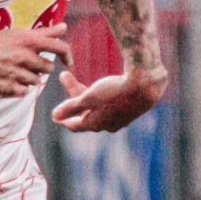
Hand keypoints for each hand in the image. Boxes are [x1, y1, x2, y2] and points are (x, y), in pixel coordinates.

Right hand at [0, 24, 67, 96]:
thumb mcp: (15, 34)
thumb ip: (43, 32)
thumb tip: (64, 28)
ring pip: (37, 80)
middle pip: (48, 68)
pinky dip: (18, 87)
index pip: (60, 47)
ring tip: (13, 70)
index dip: (67, 55)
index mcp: (27, 40)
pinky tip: (7, 78)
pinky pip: (25, 91)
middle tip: (24, 63)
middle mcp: (24, 56)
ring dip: (28, 77)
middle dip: (40, 67)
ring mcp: (16, 73)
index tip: (67, 62)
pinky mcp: (9, 87)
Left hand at [50, 64, 167, 132]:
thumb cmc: (115, 90)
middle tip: (64, 76)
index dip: (63, 119)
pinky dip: (99, 96)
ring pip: (97, 107)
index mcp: (95, 124)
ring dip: (84, 92)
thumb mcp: (88, 97)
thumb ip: (70, 107)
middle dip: (72, 95)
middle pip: (84, 112)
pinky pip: (109, 105)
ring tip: (76, 75)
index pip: (74, 125)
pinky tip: (99, 86)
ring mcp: (120, 119)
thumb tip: (54, 117)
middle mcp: (108, 125)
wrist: (146, 84)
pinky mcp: (129, 111)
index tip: (55, 115)